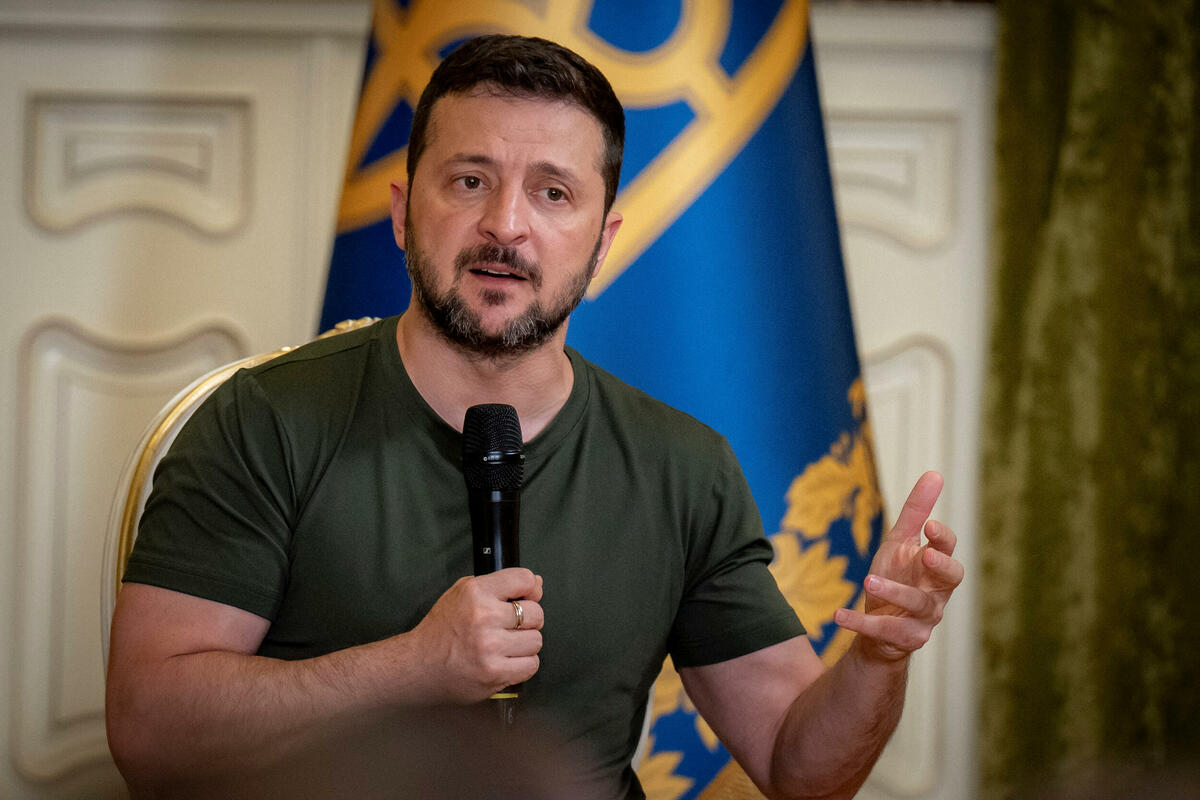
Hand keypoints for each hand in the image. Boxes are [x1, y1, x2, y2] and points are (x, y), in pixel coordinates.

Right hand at [406, 568, 543, 702]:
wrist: (418, 666)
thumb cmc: (440, 631)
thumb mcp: (462, 594)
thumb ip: (499, 585)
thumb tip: (536, 583)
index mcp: (476, 592)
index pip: (525, 580)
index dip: (531, 590)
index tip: (527, 597)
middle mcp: (483, 617)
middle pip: (536, 613)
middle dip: (528, 621)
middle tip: (510, 627)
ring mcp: (489, 646)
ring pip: (536, 641)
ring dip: (524, 645)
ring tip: (505, 646)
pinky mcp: (494, 673)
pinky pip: (531, 665)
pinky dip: (523, 665)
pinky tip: (506, 661)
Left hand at [834, 471, 963, 661]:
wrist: (881, 627)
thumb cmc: (897, 577)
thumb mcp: (900, 543)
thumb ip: (916, 512)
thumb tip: (935, 473)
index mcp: (935, 567)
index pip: (949, 550)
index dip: (944, 540)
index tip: (931, 525)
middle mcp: (937, 592)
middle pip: (952, 580)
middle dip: (942, 568)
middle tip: (926, 557)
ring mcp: (925, 618)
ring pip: (918, 605)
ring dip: (894, 593)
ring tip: (868, 582)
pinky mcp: (906, 638)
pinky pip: (885, 631)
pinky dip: (861, 623)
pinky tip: (838, 615)